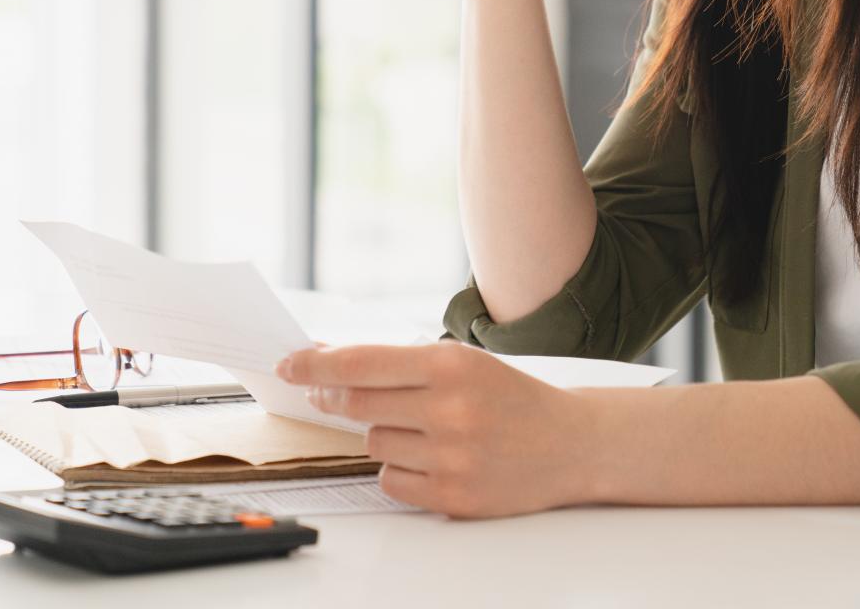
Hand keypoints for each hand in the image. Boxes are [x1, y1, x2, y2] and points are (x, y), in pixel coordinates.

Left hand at [276, 339, 598, 517]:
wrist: (570, 444)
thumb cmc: (510, 398)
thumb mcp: (463, 363)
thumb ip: (400, 365)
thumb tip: (330, 365)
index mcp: (451, 365)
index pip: (361, 363)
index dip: (316, 364)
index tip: (289, 364)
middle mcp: (450, 409)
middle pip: (357, 404)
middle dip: (331, 398)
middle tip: (323, 395)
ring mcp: (452, 457)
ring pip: (373, 444)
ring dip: (382, 435)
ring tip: (422, 430)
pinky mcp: (454, 497)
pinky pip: (391, 482)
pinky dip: (400, 470)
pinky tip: (431, 459)